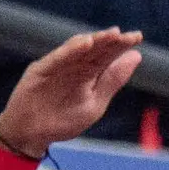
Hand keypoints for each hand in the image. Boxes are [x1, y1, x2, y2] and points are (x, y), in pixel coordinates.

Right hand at [0, 25, 141, 156]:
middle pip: (95, 50)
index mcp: (88, 73)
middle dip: (111, 42)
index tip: (137, 37)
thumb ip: (113, 80)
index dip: (121, 45)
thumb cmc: (63, 120)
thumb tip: (137, 56)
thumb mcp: (95, 103)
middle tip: (128, 36)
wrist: (31, 134)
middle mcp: (74, 65)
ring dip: (95, 41)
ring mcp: (57, 66)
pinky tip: (85, 43)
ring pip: (78, 50)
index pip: (107, 55)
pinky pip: (57, 58)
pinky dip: (70, 50)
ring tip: (112, 35)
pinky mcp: (41, 70)